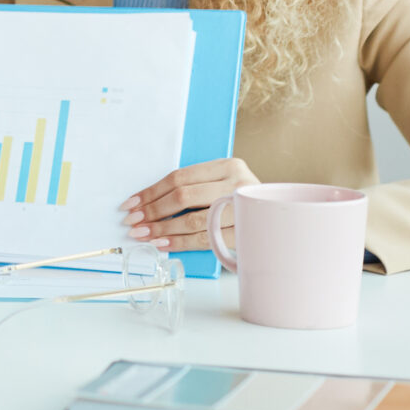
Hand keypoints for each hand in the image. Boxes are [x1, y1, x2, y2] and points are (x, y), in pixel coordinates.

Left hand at [123, 158, 258, 252]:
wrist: (278, 217)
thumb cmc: (240, 201)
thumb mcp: (222, 185)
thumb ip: (195, 187)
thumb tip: (148, 203)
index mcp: (228, 166)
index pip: (179, 177)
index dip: (151, 191)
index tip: (131, 203)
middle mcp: (238, 184)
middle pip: (183, 196)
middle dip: (152, 211)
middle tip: (132, 221)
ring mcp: (243, 209)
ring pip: (193, 220)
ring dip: (162, 228)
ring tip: (143, 234)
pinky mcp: (246, 232)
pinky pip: (206, 239)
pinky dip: (180, 242)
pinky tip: (163, 244)